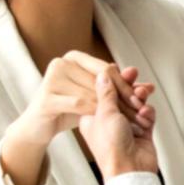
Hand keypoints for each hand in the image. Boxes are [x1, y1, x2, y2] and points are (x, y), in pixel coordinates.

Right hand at [9, 51, 148, 148]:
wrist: (40, 127)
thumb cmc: (70, 108)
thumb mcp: (95, 94)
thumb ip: (115, 83)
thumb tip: (136, 73)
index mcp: (74, 57)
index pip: (107, 68)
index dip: (126, 84)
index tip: (143, 97)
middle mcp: (61, 63)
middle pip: (101, 80)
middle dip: (123, 96)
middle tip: (141, 109)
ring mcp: (51, 78)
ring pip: (92, 92)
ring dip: (113, 108)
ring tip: (130, 119)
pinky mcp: (46, 98)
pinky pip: (78, 103)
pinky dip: (95, 113)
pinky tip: (107, 122)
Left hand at [79, 72, 158, 177]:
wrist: (130, 170)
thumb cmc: (111, 147)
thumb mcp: (104, 113)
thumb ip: (106, 93)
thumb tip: (102, 75)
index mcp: (93, 117)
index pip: (101, 92)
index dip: (109, 80)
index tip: (116, 69)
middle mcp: (109, 121)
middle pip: (119, 96)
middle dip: (127, 86)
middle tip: (133, 73)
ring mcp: (126, 126)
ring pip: (135, 103)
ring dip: (139, 98)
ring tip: (142, 94)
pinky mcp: (142, 131)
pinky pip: (147, 115)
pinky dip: (148, 112)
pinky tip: (146, 113)